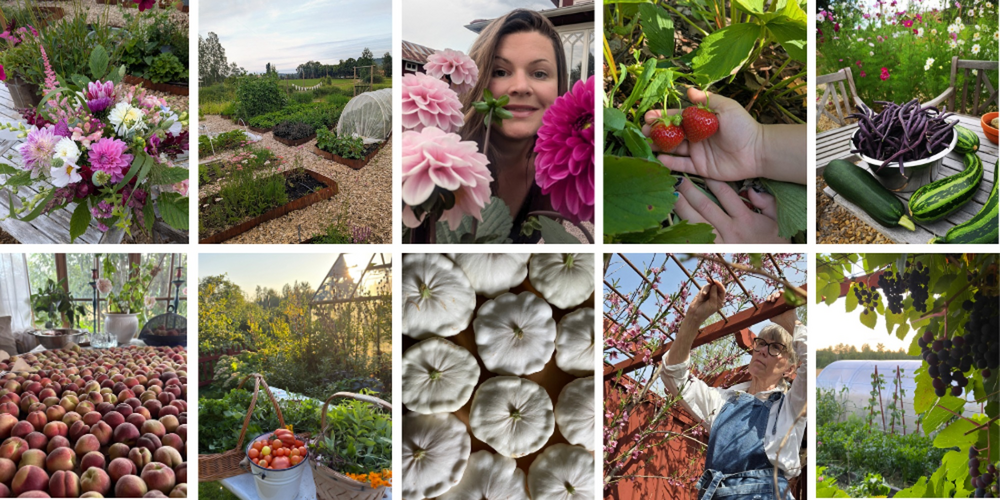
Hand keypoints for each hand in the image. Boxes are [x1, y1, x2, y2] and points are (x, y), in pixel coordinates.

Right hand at [643, 88, 763, 181]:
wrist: (757, 151)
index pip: (677, 118)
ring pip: (674, 149)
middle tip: (643, 132)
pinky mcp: (700, 168)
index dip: (662, 117)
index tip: (648, 117)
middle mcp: (696, 136)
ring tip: (646, 144)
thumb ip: (707, 100)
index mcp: (700, 121)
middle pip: (671, 134)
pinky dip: (670, 163)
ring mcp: (697, 152)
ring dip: (659, 146)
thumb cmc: (743, 127)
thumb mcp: (726, 108)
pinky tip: (659, 158)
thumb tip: (688, 90)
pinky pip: (681, 165)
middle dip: (656, 132)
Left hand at [674, 178, 788, 243]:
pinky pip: (694, 240)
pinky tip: (673, 220)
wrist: (774, 262)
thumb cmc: (774, 238)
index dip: (711, 181)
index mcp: (745, 219)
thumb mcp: (776, 218)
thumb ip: (766, 201)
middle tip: (678, 179)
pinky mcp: (712, 254)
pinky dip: (683, 230)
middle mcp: (730, 230)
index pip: (725, 194)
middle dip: (690, 191)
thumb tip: (750, 189)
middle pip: (705, 207)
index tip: (700, 171)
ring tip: (673, 196)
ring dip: (682, 208)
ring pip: (695, 223)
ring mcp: (719, 243)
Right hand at [686, 279, 725, 323]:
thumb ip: (714, 294)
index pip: (722, 290)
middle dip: (712, 283)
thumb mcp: (712, 304)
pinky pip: (704, 287)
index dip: (720, 285)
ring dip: (706, 289)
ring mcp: (709, 294)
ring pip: (709, 286)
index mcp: (720, 300)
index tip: (715, 282)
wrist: (694, 314)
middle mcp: (716, 296)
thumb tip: (715, 285)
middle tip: (708, 279)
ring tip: (703, 295)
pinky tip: (701, 296)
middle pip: (716, 286)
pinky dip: (702, 291)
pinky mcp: (703, 292)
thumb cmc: (705, 311)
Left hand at [766, 290, 797, 332]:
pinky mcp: (790, 299)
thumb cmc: (780, 321)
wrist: (788, 322)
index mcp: (775, 305)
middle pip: (774, 295)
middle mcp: (780, 302)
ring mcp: (784, 300)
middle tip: (772, 300)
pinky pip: (786, 293)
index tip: (768, 300)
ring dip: (776, 293)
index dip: (769, 297)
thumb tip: (761, 312)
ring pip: (779, 293)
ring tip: (776, 297)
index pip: (771, 298)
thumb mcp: (771, 317)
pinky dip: (783, 291)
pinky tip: (781, 291)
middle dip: (772, 296)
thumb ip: (767, 313)